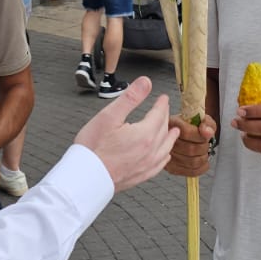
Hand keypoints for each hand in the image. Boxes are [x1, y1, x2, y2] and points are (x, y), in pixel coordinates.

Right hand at [74, 75, 172, 190]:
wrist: (86, 177)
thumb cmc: (93, 148)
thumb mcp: (109, 116)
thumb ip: (130, 97)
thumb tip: (146, 82)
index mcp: (145, 134)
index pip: (159, 114)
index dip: (162, 104)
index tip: (163, 98)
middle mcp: (151, 151)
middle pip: (163, 130)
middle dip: (165, 118)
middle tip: (165, 110)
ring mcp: (147, 165)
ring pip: (165, 148)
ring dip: (170, 137)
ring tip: (174, 132)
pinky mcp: (141, 176)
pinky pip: (160, 165)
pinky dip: (164, 156)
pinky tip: (164, 156)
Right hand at [165, 113, 218, 176]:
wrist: (178, 132)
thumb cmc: (188, 124)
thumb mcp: (200, 117)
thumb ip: (206, 122)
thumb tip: (207, 132)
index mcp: (171, 124)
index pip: (187, 132)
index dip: (200, 135)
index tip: (205, 134)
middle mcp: (165, 141)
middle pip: (190, 149)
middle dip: (204, 147)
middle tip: (205, 143)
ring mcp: (167, 156)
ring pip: (192, 162)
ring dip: (203, 157)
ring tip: (203, 151)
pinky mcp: (171, 167)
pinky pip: (191, 171)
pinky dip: (202, 168)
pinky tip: (203, 162)